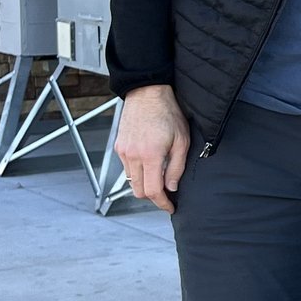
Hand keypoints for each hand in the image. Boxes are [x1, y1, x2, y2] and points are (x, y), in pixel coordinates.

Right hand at [114, 84, 190, 211]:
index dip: (163, 203)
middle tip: (167, 194)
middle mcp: (133, 155)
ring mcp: (123, 151)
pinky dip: (138, 172)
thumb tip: (172, 188)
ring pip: (131, 181)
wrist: (147, 93)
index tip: (170, 207)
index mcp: (150, 155)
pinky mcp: (119, 146)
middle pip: (139, 191)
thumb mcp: (182, 141)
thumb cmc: (168, 113)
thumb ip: (176, 167)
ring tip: (159, 177)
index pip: (153, 191)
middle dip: (153, 197)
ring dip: (144, 184)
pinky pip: (127, 168)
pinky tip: (149, 163)